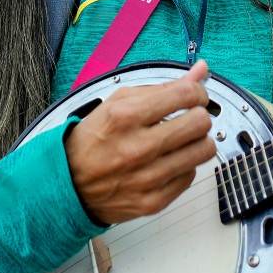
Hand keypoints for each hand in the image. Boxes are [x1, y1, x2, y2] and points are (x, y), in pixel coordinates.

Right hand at [65, 61, 217, 224]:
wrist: (69, 183)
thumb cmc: (94, 140)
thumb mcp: (118, 102)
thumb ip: (162, 87)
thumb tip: (200, 71)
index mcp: (126, 116)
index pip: (186, 95)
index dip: (197, 92)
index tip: (193, 96)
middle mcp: (137, 147)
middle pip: (200, 123)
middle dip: (199, 116)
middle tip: (188, 118)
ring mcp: (147, 177)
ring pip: (203, 151)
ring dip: (196, 141)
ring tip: (181, 141)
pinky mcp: (153, 201)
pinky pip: (191, 176)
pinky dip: (183, 166)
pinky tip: (168, 162)